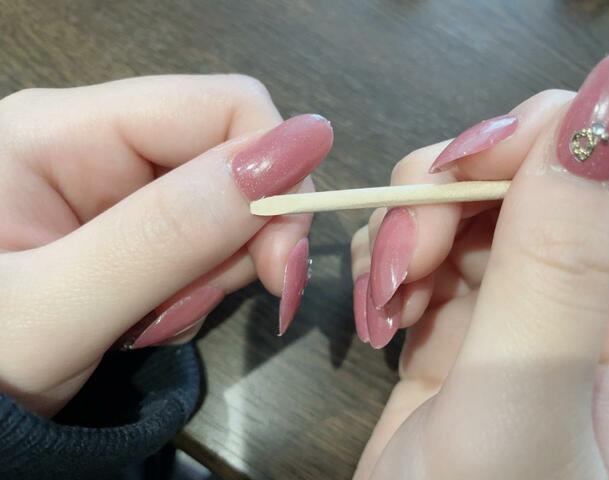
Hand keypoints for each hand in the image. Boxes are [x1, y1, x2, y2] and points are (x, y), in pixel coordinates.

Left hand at [0, 75, 332, 415]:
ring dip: (212, 276)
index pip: (223, 108)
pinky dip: (196, 292)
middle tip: (196, 305)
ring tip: (146, 323)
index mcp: (65, 130)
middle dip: (239, 242)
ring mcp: (120, 188)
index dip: (274, 175)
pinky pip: (207, 246)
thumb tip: (299, 147)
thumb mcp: (60, 308)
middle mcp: (99, 143)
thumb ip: (169, 232)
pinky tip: (145, 321)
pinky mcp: (136, 228)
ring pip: (228, 211)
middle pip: (234, 161)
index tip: (281, 263)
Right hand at [351, 52, 608, 478]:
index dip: (541, 141)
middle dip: (453, 191)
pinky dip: (394, 261)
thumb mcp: (523, 401)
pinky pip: (432, 253)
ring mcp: (522, 313)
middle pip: (533, 178)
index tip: (461, 164)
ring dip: (412, 228)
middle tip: (405, 249)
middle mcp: (593, 306)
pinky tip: (379, 305)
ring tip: (383, 292)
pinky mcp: (463, 327)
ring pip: (471, 209)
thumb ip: (560, 260)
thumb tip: (605, 99)